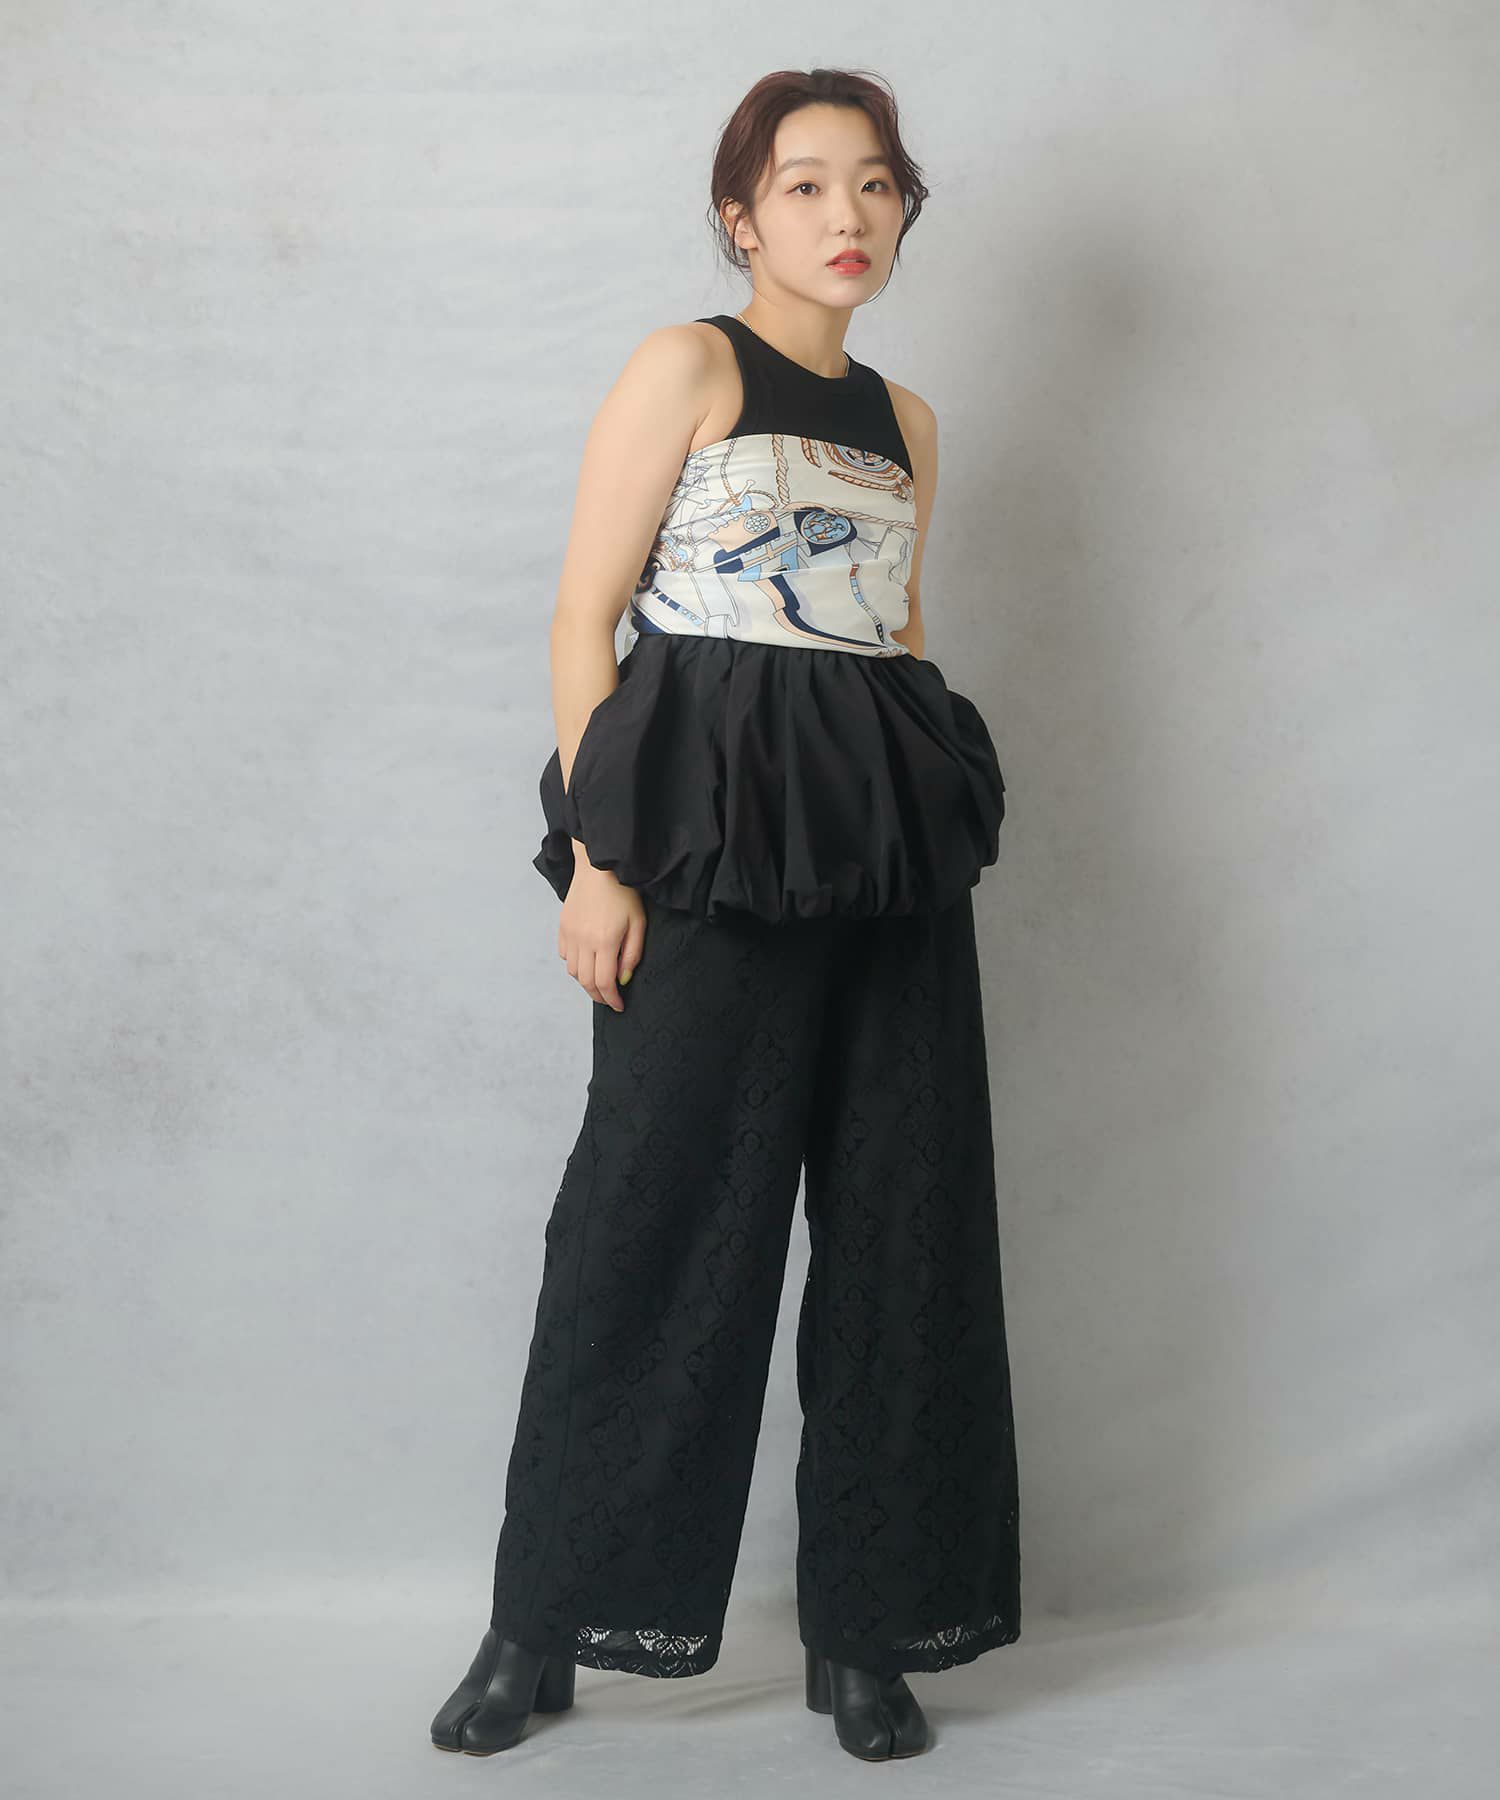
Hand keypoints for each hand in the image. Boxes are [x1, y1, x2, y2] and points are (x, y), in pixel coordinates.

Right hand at [558, 858, 645, 1010]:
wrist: (598, 867)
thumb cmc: (623, 892)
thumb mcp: (638, 922)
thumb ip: (632, 954)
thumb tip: (623, 979)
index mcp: (605, 941)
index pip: (604, 983)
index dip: (612, 999)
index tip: (619, 1006)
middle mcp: (584, 941)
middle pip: (586, 982)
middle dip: (599, 996)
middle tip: (609, 1000)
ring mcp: (570, 934)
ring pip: (573, 972)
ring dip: (586, 982)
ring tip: (599, 981)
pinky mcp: (563, 927)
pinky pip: (565, 955)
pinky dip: (575, 964)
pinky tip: (587, 960)